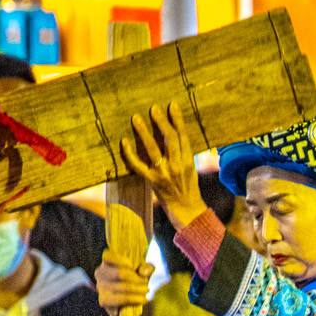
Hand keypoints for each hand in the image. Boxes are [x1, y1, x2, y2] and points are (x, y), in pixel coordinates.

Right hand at [95, 250, 151, 315]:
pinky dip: (136, 299)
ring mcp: (101, 287)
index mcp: (108, 262)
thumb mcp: (142, 271)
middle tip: (147, 283)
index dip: (121, 260)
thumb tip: (145, 271)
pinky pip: (122, 299)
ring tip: (148, 291)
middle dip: (137, 279)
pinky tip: (143, 299)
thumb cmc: (134, 281)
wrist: (127, 304)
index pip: (108, 255)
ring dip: (139, 290)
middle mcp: (101, 273)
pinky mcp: (104, 300)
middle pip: (120, 273)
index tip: (133, 266)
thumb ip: (145, 268)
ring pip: (123, 287)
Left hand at [120, 101, 205, 228]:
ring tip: (136, 118)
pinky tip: (124, 141)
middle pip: (170, 139)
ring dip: (143, 132)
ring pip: (153, 149)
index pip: (183, 136)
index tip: (171, 105)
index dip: (177, 119)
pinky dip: (130, 153)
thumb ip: (183, 152)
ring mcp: (163, 173)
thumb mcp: (190, 168)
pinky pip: (138, 166)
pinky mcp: (152, 181)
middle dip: (161, 122)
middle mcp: (177, 165)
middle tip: (153, 108)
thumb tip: (173, 133)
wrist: (186, 209)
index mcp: (188, 160)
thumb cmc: (189, 187)